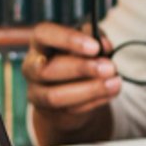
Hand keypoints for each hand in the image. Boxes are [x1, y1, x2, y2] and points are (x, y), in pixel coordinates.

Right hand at [22, 21, 120, 143]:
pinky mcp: (47, 111)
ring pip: (54, 96)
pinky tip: (109, 93)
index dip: (68, 40)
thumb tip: (104, 45)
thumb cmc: (77, 58)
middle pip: (46, 69)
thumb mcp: (86, 42)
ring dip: (89, 90)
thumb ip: (95, 38)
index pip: (44, 35)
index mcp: (40, 43)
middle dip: (81, 69)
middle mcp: (31, 66)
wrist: (70, 89)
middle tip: (110, 68)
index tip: (95, 47)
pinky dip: (93, 102)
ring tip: (114, 83)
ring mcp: (36, 91)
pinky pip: (68, 109)